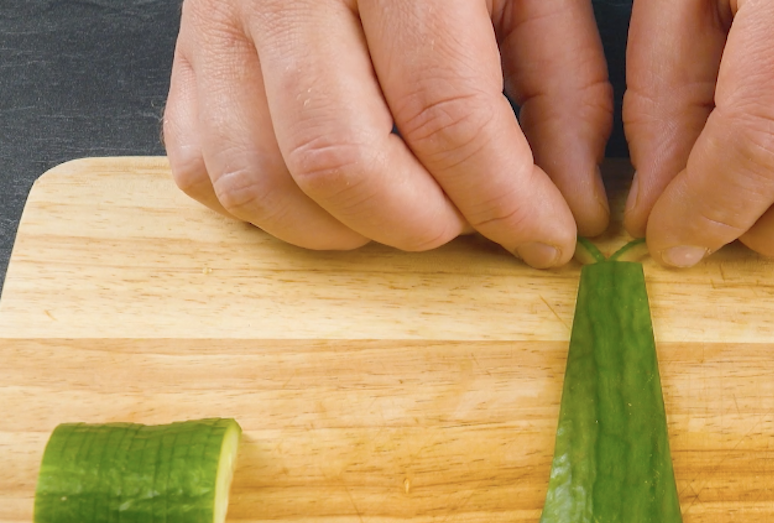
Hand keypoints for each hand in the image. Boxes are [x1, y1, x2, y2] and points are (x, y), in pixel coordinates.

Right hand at [162, 0, 611, 267]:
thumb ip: (565, 98)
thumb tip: (574, 212)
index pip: (446, 117)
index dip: (505, 202)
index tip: (547, 238)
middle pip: (341, 161)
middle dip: (422, 226)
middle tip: (470, 219)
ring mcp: (220, 19)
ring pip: (263, 182)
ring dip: (350, 230)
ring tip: (410, 204)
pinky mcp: (187, 55)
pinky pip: (207, 172)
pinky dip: (276, 209)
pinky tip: (336, 189)